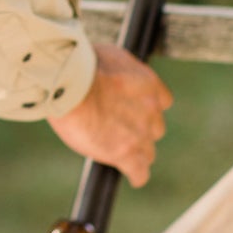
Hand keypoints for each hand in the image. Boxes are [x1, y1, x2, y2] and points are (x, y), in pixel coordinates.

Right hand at [47, 41, 171, 188]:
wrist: (71, 85)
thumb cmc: (80, 66)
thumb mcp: (108, 57)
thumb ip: (120, 71)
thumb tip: (113, 72)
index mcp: (150, 85)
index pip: (162, 102)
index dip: (145, 107)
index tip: (131, 108)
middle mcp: (151, 110)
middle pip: (154, 128)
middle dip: (138, 129)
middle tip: (116, 127)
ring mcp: (140, 134)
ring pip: (147, 151)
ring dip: (135, 151)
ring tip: (117, 150)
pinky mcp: (126, 154)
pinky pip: (139, 173)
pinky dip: (135, 175)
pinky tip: (130, 175)